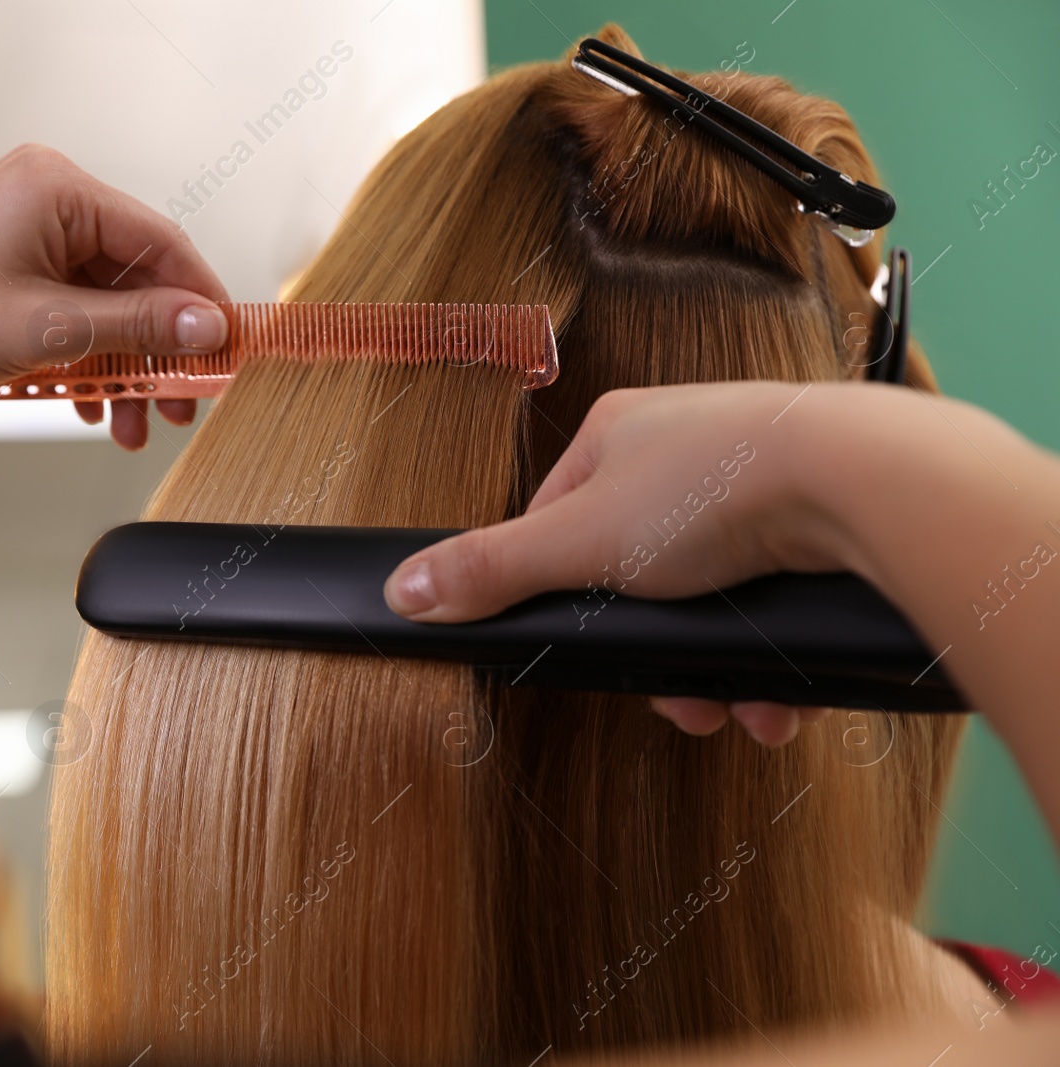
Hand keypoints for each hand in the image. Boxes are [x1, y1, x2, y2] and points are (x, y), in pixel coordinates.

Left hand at [0, 144, 229, 448]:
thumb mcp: (50, 330)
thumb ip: (138, 328)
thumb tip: (207, 329)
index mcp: (58, 187)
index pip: (162, 242)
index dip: (202, 303)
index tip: (227, 353)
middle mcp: (48, 193)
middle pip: (137, 275)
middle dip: (158, 348)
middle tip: (180, 403)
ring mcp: (30, 224)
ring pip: (107, 298)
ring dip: (124, 361)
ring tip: (133, 419)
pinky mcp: (16, 255)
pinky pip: (74, 302)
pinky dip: (89, 350)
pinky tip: (94, 399)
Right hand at [382, 382, 858, 745]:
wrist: (861, 483)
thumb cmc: (718, 487)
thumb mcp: (577, 544)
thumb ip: (489, 571)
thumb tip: (401, 588)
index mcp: (617, 433)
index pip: (555, 522)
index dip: (562, 598)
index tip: (585, 648)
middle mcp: (684, 446)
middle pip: (636, 574)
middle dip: (653, 653)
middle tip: (673, 698)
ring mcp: (753, 479)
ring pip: (708, 598)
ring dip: (715, 670)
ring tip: (734, 709)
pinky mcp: (811, 519)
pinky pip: (769, 604)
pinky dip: (769, 659)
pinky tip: (777, 697)